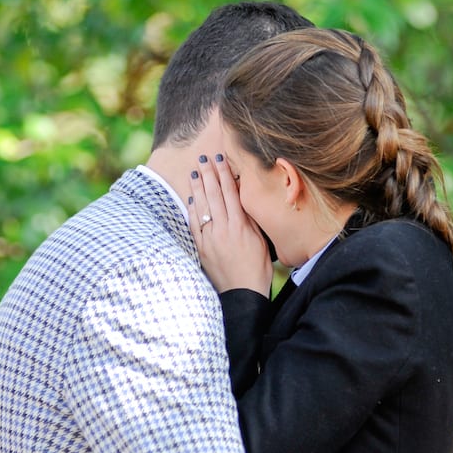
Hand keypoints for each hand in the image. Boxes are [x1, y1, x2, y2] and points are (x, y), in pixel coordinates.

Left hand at [188, 154, 272, 295]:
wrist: (243, 293)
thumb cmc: (257, 268)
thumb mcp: (261, 241)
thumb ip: (250, 220)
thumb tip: (242, 200)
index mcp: (241, 226)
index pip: (230, 193)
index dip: (224, 174)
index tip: (220, 160)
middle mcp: (224, 229)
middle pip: (214, 196)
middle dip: (208, 175)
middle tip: (203, 159)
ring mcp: (211, 239)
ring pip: (202, 207)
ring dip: (198, 187)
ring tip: (195, 172)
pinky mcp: (202, 249)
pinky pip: (194, 225)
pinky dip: (192, 209)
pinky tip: (191, 198)